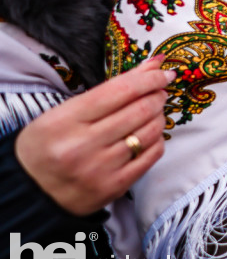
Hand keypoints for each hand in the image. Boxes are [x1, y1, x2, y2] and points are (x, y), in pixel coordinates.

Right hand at [14, 56, 173, 215]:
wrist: (31, 192)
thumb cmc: (48, 145)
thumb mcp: (63, 113)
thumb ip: (106, 90)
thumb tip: (152, 66)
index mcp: (65, 121)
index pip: (120, 90)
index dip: (149, 78)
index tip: (162, 72)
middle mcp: (82, 145)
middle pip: (140, 110)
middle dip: (157, 95)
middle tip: (159, 91)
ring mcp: (100, 169)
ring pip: (150, 132)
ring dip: (159, 116)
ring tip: (153, 111)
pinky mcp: (115, 187)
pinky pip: (152, 155)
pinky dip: (157, 139)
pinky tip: (150, 134)